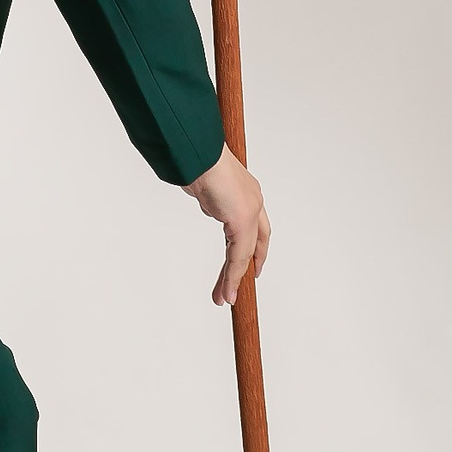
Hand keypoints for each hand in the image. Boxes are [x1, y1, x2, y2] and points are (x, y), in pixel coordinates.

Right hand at [186, 145, 270, 306]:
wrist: (196, 152)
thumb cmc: (195, 158)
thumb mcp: (203, 183)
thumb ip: (209, 195)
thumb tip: (205, 199)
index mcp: (247, 191)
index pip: (256, 224)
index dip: (256, 245)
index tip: (251, 262)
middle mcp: (253, 201)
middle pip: (256, 242)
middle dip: (247, 266)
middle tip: (238, 287)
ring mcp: (249, 211)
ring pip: (244, 254)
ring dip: (233, 278)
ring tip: (223, 298)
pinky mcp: (242, 221)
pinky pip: (238, 255)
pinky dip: (231, 274)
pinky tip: (226, 289)